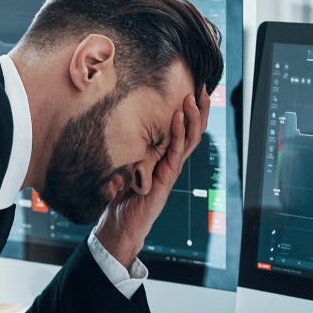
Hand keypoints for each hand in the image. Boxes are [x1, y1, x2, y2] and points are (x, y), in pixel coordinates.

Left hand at [94, 89, 210, 268]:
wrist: (120, 227)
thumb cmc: (120, 200)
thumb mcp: (119, 169)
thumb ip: (120, 155)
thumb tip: (109, 136)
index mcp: (164, 158)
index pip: (183, 131)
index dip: (190, 111)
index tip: (194, 88)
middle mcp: (171, 163)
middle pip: (193, 132)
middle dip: (200, 108)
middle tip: (203, 85)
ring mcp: (171, 171)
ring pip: (189, 140)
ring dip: (192, 117)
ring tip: (193, 96)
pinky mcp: (166, 179)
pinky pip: (175, 153)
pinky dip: (178, 133)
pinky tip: (179, 116)